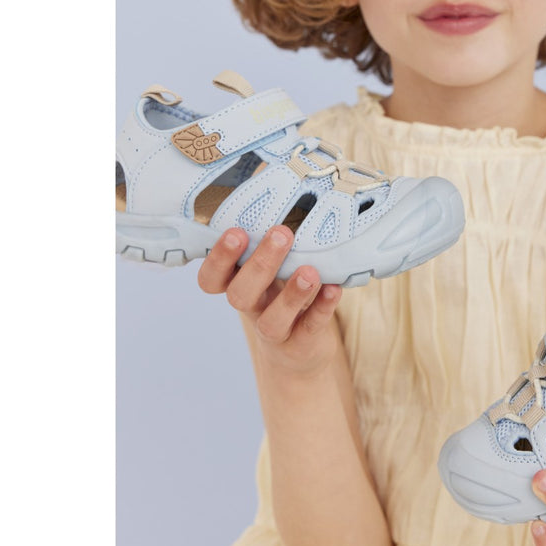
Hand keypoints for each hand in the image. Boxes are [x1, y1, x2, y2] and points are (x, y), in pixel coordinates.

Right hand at [197, 226, 342, 375]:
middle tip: (281, 234)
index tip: (236, 231)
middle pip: (240, 294)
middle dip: (260, 264)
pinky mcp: (301, 343)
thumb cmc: (282, 292)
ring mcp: (275, 330)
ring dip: (290, 295)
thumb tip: (290, 194)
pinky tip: (334, 289)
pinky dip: (322, 308)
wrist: (299, 351)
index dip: (219, 259)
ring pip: (272, 320)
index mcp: (238, 284)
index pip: (212, 278)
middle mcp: (252, 308)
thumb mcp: (273, 268)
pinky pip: (309, 327)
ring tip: (309, 271)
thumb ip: (272, 243)